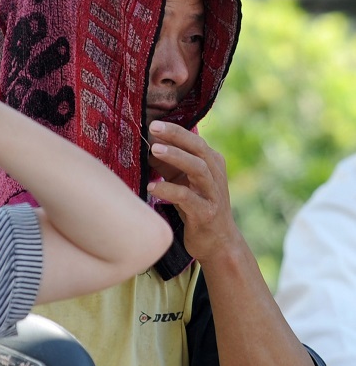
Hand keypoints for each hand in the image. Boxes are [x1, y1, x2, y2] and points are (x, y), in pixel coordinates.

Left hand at [147, 120, 241, 262]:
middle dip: (176, 136)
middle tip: (154, 129)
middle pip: (198, 148)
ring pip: (197, 168)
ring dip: (176, 157)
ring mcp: (212, 194)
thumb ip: (168, 166)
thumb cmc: (196, 209)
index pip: (194, 140)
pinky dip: (169, 190)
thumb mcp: (182, 183)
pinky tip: (152, 188)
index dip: (175, 130)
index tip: (153, 123)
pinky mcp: (205, 213)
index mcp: (212, 163)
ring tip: (154, 151)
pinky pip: (187, 197)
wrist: (217, 243)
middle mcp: (215, 175)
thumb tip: (147, 147)